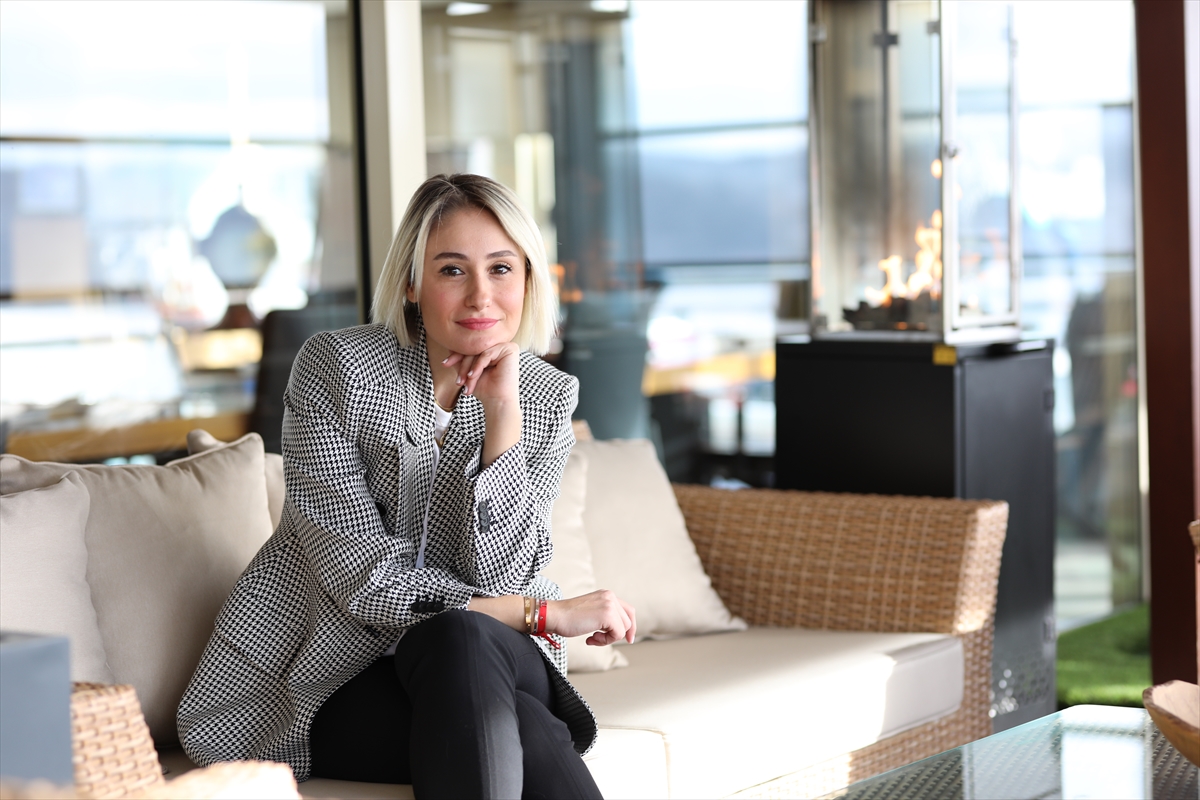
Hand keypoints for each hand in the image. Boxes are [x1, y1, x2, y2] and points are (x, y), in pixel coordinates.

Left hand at [443, 342, 521, 464]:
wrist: (498, 402)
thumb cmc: (485, 388)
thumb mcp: (468, 370)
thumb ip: (461, 358)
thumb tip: (449, 345)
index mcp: (492, 348)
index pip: (471, 347)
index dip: (456, 356)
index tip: (444, 364)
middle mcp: (500, 345)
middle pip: (474, 348)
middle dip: (462, 365)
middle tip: (457, 380)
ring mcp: (506, 346)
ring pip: (478, 352)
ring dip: (468, 368)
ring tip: (463, 383)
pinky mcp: (510, 349)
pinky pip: (486, 354)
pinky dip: (477, 367)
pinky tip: (471, 377)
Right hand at [546, 590, 636, 645]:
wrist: (555, 615)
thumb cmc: (569, 618)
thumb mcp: (592, 612)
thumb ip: (606, 616)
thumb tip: (623, 632)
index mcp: (607, 595)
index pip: (629, 611)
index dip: (630, 626)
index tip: (628, 639)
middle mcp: (610, 596)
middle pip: (628, 621)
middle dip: (616, 635)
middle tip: (598, 638)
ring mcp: (609, 604)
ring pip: (623, 629)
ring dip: (608, 638)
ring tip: (592, 637)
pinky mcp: (607, 614)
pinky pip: (617, 634)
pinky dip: (605, 641)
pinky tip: (590, 638)